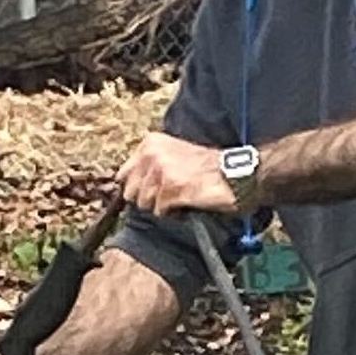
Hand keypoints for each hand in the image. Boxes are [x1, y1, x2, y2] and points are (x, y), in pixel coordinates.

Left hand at [119, 131, 234, 217]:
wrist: (233, 174)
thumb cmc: (205, 168)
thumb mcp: (171, 155)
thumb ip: (147, 166)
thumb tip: (123, 186)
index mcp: (150, 143)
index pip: (122, 175)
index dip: (137, 187)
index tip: (154, 188)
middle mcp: (152, 153)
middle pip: (130, 192)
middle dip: (147, 198)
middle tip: (170, 191)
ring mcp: (161, 170)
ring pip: (144, 204)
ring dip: (162, 205)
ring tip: (182, 193)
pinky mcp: (171, 188)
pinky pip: (160, 211)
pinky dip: (173, 211)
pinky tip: (187, 200)